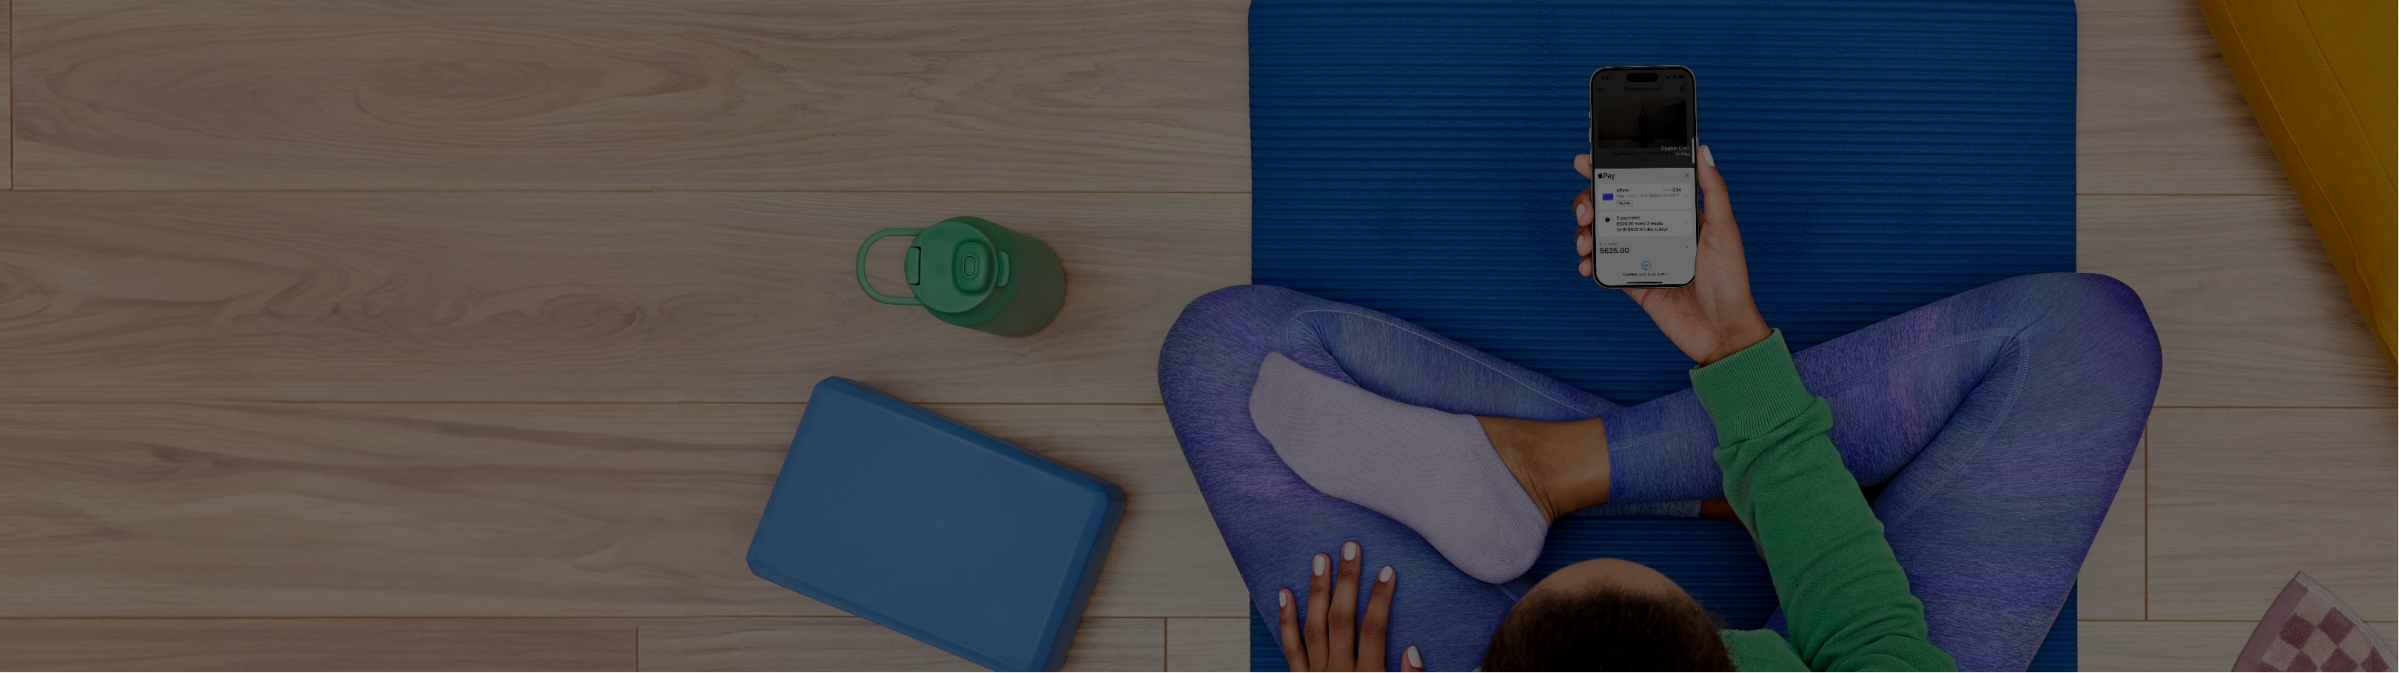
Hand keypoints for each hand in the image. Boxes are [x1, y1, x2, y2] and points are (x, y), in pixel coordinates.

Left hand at [1278, 541, 1423, 672]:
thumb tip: (1412, 649)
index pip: (1375, 629)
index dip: (1381, 598)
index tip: (1387, 571)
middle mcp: (1339, 672)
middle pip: (1342, 619)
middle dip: (1347, 581)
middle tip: (1350, 548)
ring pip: (1315, 627)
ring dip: (1317, 591)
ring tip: (1320, 559)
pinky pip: (1291, 648)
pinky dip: (1286, 620)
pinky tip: (1284, 593)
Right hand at [1574, 146, 1771, 364]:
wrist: (1721, 331)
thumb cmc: (1731, 281)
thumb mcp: (1724, 230)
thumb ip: (1713, 190)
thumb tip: (1704, 152)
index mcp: (1677, 215)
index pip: (1640, 185)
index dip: (1612, 172)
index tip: (1589, 163)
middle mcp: (1657, 232)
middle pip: (1613, 207)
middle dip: (1589, 203)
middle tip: (1587, 210)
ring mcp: (1643, 257)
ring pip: (1603, 235)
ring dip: (1585, 233)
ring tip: (1584, 240)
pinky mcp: (1634, 282)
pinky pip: (1605, 266)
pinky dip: (1590, 263)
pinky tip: (1586, 263)